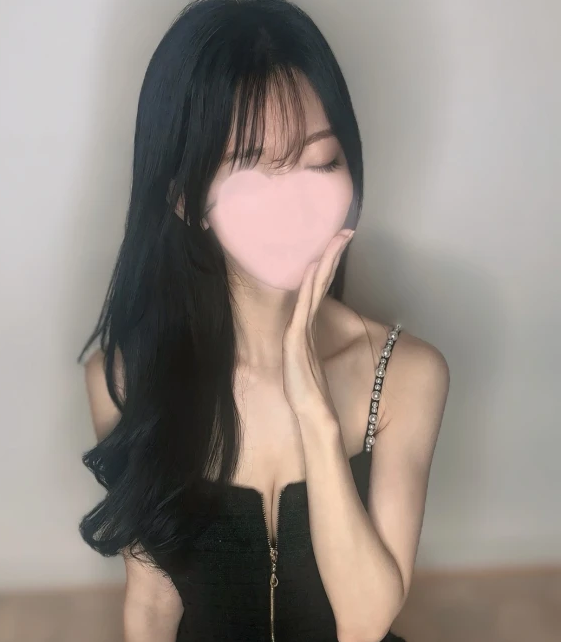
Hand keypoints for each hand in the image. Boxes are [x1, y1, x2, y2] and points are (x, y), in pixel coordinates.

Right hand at [282, 229, 354, 421]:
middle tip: (344, 230)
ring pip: (314, 289)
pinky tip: (314, 269)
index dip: (330, 266)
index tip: (341, 242)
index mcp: (307, 327)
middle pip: (318, 283)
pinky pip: (305, 307)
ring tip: (334, 239)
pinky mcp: (296, 339)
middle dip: (331, 255)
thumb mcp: (310, 362)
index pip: (321, 289)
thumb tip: (311, 333)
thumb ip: (309, 345)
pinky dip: (309, 286)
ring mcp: (299, 330)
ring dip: (324, 263)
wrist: (310, 412)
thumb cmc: (309, 390)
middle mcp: (303, 324)